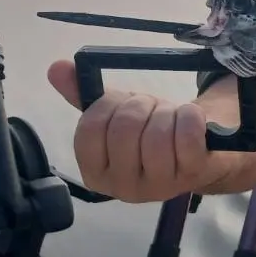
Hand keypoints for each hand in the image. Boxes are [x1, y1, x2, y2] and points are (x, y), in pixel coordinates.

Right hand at [47, 59, 222, 202]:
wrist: (199, 150)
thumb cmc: (149, 133)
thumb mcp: (114, 115)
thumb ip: (83, 96)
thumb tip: (56, 68)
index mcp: (96, 174)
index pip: (89, 130)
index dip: (108, 107)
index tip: (123, 106)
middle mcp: (123, 188)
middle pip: (124, 129)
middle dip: (141, 107)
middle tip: (152, 110)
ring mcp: (159, 186)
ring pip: (156, 134)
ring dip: (166, 112)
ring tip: (171, 118)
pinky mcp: (192, 174)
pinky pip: (187, 137)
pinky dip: (190, 116)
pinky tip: (191, 119)